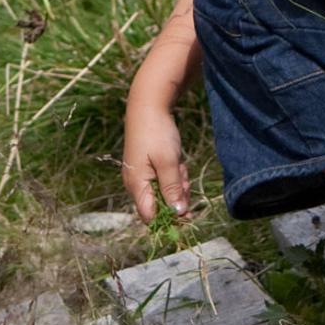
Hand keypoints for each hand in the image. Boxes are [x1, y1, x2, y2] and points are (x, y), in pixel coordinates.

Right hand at [119, 96, 193, 219]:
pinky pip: (166, 181)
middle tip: (184, 179)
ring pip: (166, 193)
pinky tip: (178, 163)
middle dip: (177, 197)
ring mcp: (143, 176)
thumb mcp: (168, 162)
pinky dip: (175, 176)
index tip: (188, 212)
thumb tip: (178, 214)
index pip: (150, 216)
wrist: (149, 106)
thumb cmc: (156, 134)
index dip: (169, 218)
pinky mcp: (149, 168)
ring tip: (180, 167)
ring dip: (178, 185)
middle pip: (161, 206)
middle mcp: (136, 184)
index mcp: (137, 185)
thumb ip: (172, 190)